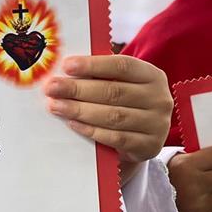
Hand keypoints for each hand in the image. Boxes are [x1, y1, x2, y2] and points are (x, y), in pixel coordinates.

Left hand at [44, 55, 172, 176]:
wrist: (146, 136)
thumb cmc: (127, 102)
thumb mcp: (123, 84)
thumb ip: (101, 77)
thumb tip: (65, 73)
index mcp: (152, 75)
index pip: (122, 66)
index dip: (93, 65)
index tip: (66, 66)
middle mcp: (159, 98)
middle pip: (114, 91)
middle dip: (78, 89)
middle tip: (52, 88)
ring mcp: (157, 124)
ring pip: (113, 116)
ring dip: (80, 110)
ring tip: (56, 106)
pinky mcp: (149, 146)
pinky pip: (115, 138)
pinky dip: (91, 130)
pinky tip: (72, 123)